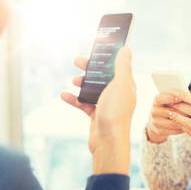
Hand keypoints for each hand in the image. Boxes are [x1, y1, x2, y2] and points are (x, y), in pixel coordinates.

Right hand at [61, 47, 135, 174]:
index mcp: (126, 85)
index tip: (96, 47)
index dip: (106, 56)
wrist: (108, 142)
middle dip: (90, 68)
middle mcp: (117, 94)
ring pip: (92, 89)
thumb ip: (123, 66)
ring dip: (82, 83)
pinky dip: (74, 99)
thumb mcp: (120, 84)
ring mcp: (107, 105)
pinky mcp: (97, 115)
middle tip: (77, 60)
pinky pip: (83, 104)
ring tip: (74, 80)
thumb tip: (126, 49)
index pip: (116, 66)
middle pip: (102, 76)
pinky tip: (64, 95)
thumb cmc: (116, 112)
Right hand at [146, 92, 184, 143]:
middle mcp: (154, 111)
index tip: (181, 98)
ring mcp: (155, 122)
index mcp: (156, 100)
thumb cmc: (171, 107)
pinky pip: (173, 130)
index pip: (161, 98)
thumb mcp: (173, 99)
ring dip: (183, 121)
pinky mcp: (159, 131)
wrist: (160, 122)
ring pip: (172, 122)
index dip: (171, 98)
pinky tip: (188, 126)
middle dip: (182, 112)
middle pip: (168, 111)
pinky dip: (182, 129)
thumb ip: (181, 96)